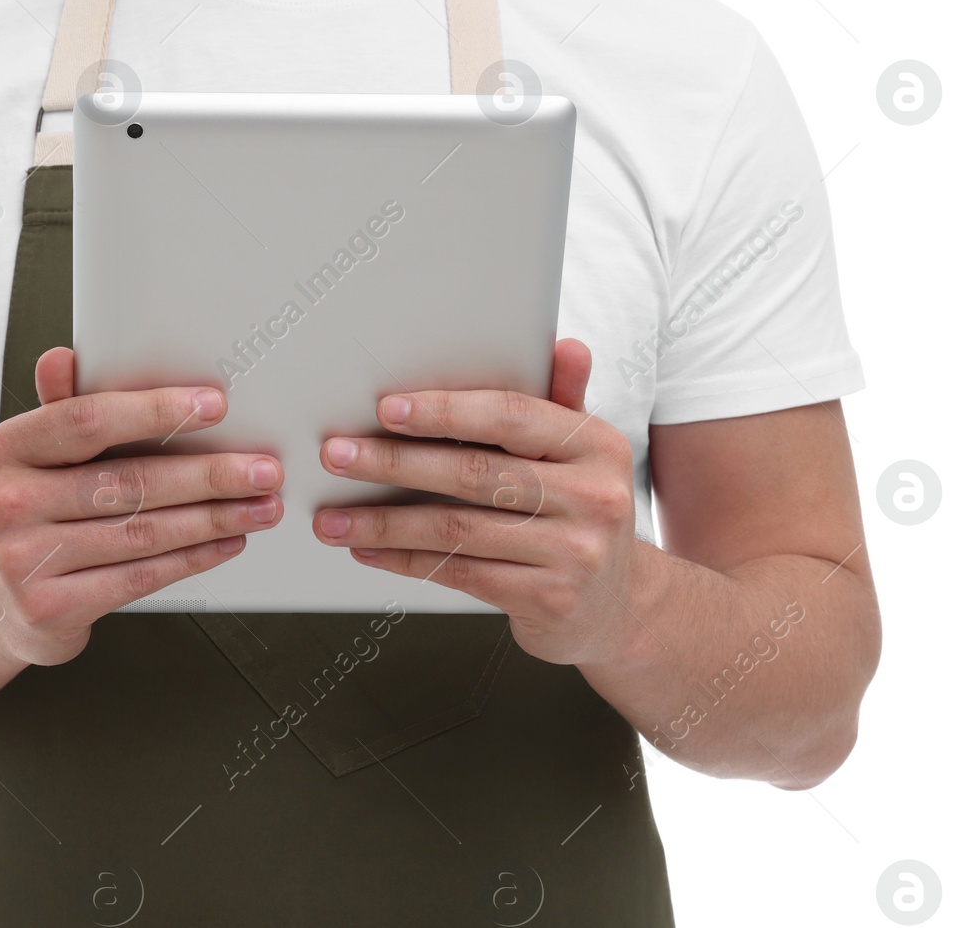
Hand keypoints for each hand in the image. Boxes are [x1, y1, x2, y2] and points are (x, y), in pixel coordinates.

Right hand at [0, 347, 282, 666]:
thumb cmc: (32, 513)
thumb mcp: (36, 457)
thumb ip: (62, 409)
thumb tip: (65, 358)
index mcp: (7, 450)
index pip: (87, 420)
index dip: (155, 411)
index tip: (213, 406)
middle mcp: (8, 503)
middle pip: (128, 481)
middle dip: (209, 475)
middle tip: (263, 469)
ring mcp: (24, 560)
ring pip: (142, 532)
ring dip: (214, 519)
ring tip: (260, 506)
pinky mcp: (51, 607)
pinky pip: (139, 576)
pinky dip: (193, 558)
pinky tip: (226, 542)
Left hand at [313, 339, 639, 665]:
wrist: (618, 606)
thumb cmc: (580, 514)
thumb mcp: (580, 453)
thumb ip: (562, 400)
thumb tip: (566, 347)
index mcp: (597, 445)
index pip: (511, 416)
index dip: (445, 410)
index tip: (387, 409)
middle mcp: (594, 497)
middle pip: (474, 473)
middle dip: (394, 462)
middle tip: (338, 455)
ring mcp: (574, 554)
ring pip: (457, 529)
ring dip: (384, 523)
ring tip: (334, 518)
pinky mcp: (549, 599)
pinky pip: (460, 573)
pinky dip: (406, 561)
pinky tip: (370, 552)